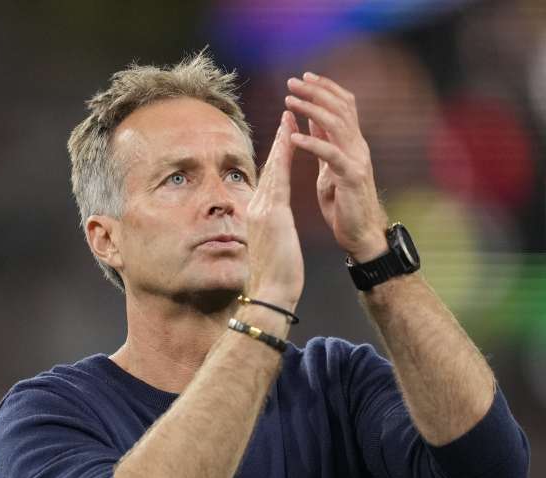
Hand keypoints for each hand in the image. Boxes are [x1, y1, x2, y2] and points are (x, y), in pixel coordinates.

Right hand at [244, 110, 303, 309]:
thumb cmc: (275, 277)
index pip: (268, 180)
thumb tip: (271, 229)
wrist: (271, 293)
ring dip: (281, 140)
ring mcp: (261, 209)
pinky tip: (290, 140)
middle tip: (286, 115)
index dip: (276, 156)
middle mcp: (255, 208)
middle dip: (279, 140)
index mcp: (256, 216)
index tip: (284, 137)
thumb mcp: (272, 247)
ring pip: (273, 167)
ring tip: (289, 118)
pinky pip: (279, 178)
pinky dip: (284, 157)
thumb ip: (271, 232)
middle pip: (269, 167)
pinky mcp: (272, 214)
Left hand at [285, 72, 389, 262]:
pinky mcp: (351, 178)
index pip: (344, 104)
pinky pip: (331, 155)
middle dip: (316, 91)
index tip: (305, 76)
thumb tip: (311, 118)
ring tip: (290, 100)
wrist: (361, 234)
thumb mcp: (329, 167)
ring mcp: (357, 161)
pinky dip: (312, 143)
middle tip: (292, 81)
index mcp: (353, 143)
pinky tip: (294, 137)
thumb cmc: (344, 203)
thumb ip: (324, 142)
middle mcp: (358, 147)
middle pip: (340, 107)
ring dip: (311, 109)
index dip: (326, 87)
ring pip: (336, 124)